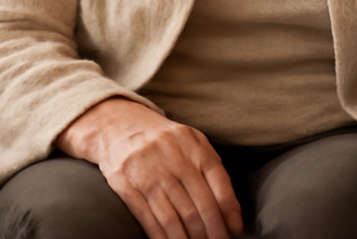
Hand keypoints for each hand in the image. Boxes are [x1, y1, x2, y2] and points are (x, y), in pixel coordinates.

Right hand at [55, 97, 242, 238]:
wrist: (121, 127)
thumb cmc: (166, 141)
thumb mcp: (192, 142)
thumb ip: (211, 167)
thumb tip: (231, 207)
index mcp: (195, 147)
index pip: (219, 183)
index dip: (229, 210)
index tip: (235, 229)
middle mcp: (175, 160)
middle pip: (199, 204)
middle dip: (212, 230)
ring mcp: (150, 174)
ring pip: (176, 216)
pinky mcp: (128, 187)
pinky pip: (150, 219)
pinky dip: (163, 237)